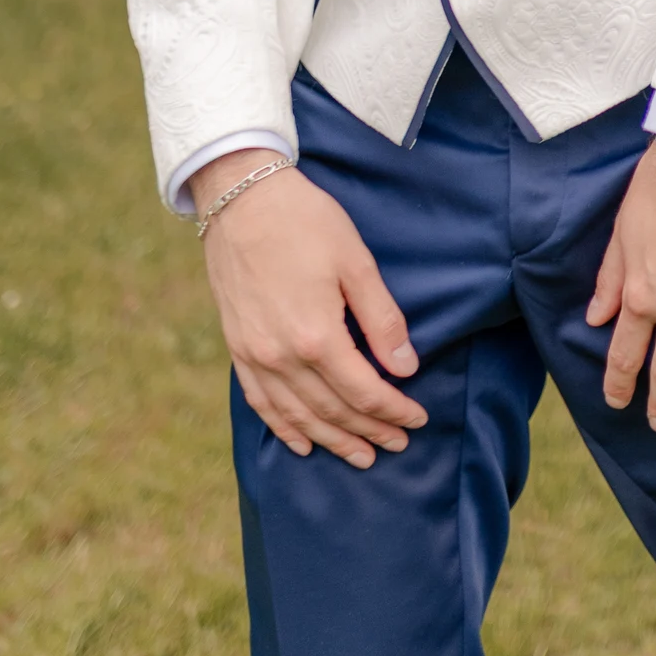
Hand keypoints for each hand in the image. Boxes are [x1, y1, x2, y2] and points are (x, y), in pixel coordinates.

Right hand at [201, 154, 426, 466]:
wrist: (241, 198)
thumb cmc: (305, 222)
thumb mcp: (355, 261)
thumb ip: (382, 319)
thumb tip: (406, 368)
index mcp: (317, 336)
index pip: (364, 391)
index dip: (394, 410)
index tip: (418, 420)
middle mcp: (282, 356)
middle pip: (333, 410)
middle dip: (370, 431)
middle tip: (398, 445)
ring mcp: (254, 356)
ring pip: (298, 416)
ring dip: (332, 440)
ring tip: (360, 456)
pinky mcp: (237, 348)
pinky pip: (261, 402)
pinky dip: (284, 428)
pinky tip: (302, 443)